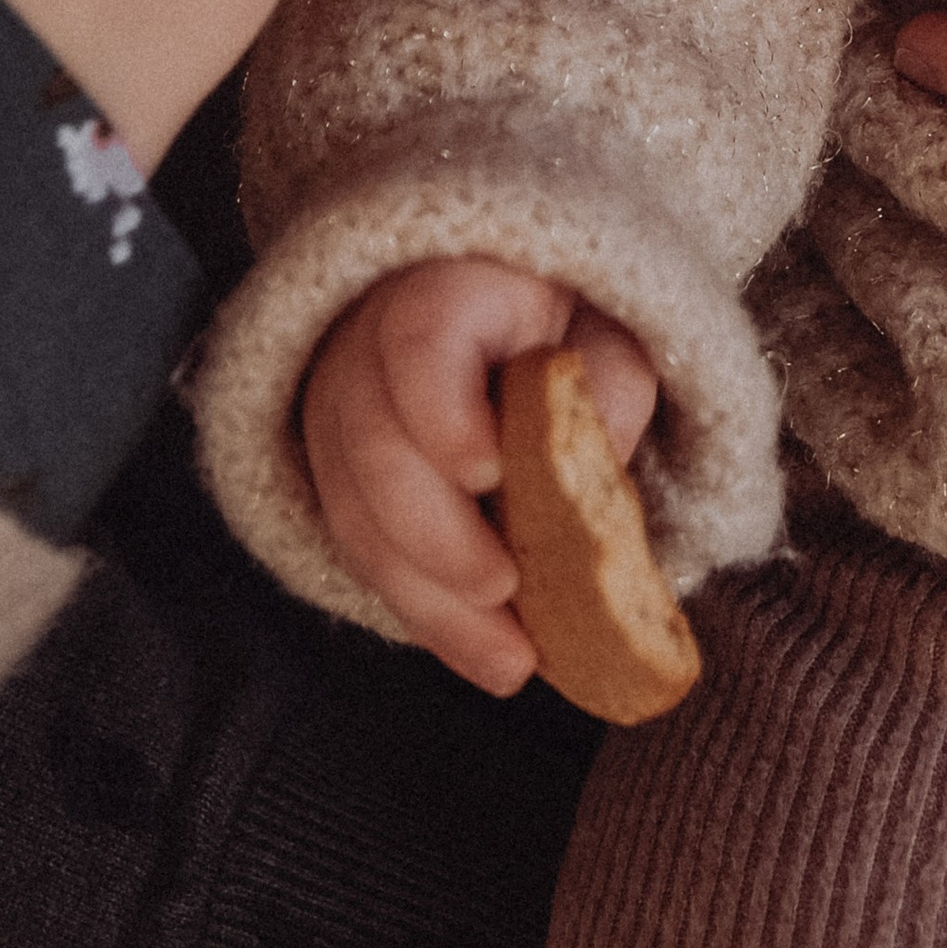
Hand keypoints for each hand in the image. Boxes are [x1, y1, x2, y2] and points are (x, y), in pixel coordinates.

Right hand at [301, 259, 657, 695]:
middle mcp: (365, 349)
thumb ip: (609, 385)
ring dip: (432, 602)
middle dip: (439, 539)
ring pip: (359, 520)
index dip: (444, 415)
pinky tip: (483, 651)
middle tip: (506, 591)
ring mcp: (337, 417)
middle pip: (373, 450)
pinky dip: (425, 611)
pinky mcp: (337, 482)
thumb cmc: (563, 319)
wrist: (501, 312)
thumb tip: (599, 468)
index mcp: (440, 287)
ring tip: (510, 660)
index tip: (491, 471)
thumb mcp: (607, 325)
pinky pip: (366, 557)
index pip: (418, 343)